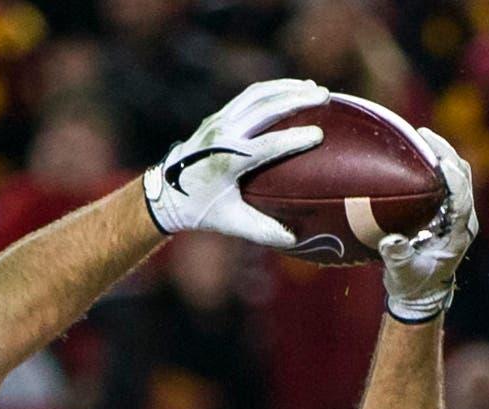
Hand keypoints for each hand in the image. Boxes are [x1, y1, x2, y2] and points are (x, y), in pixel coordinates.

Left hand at [143, 79, 328, 247]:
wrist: (164, 192)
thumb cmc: (200, 210)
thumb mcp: (231, 223)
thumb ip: (263, 230)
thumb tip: (295, 239)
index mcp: (227, 161)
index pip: (265, 146)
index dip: (293, 139)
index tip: (318, 134)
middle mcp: (222, 134)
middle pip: (264, 107)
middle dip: (296, 99)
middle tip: (325, 97)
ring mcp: (219, 121)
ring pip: (257, 95)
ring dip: (288, 88)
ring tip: (315, 89)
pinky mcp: (219, 116)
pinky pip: (250, 96)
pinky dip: (274, 90)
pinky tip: (294, 90)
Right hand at [380, 128, 477, 323]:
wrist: (421, 293)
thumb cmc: (412, 284)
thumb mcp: (402, 274)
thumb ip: (398, 257)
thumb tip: (391, 241)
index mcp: (459, 235)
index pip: (463, 201)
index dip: (455, 180)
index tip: (442, 162)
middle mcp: (464, 221)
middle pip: (463, 178)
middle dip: (446, 154)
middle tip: (422, 135)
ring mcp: (458, 213)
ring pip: (458, 174)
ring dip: (441, 153)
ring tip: (419, 136)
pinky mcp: (449, 209)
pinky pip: (447, 179)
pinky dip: (435, 163)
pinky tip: (417, 151)